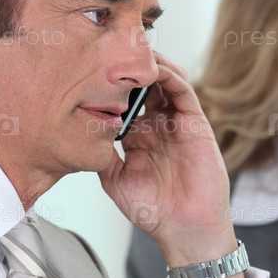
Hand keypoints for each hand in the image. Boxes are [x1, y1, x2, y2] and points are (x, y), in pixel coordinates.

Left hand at [98, 52, 244, 277]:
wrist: (184, 229)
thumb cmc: (154, 212)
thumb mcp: (115, 181)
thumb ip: (101, 155)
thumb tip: (81, 134)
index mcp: (139, 138)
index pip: (124, 102)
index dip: (110, 85)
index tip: (91, 69)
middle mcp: (158, 127)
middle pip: (144, 86)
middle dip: (129, 68)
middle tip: (111, 48)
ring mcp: (177, 124)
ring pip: (165, 82)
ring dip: (149, 65)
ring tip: (131, 51)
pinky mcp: (196, 124)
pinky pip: (183, 91)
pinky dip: (170, 75)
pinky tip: (154, 68)